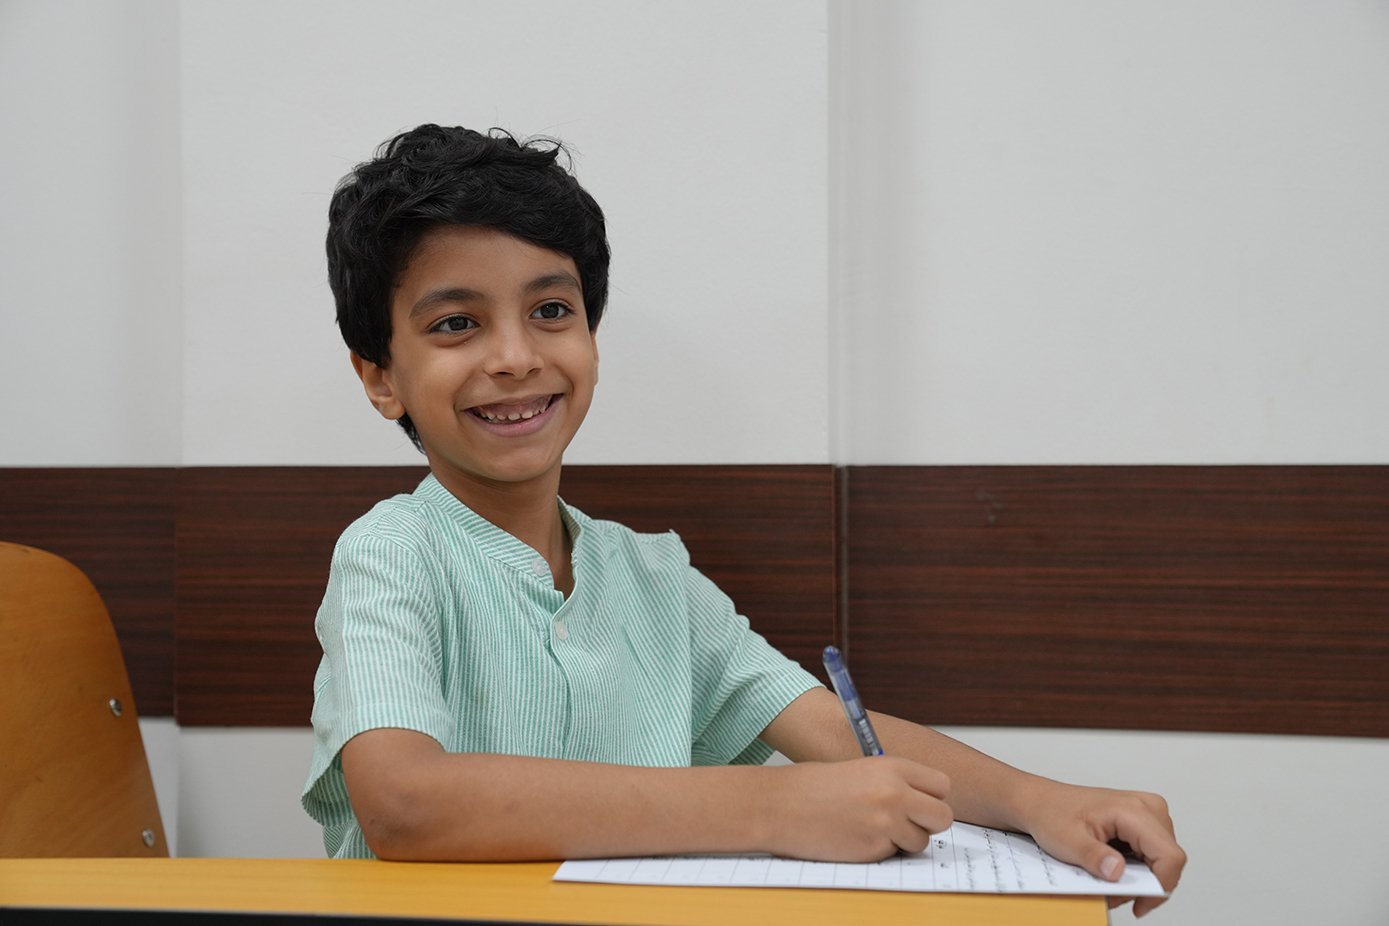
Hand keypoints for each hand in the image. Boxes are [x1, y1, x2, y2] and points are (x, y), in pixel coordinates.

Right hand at [765, 756, 952, 861]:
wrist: (777, 805)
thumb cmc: (811, 786)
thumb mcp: (860, 769)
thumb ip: (893, 781)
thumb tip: (921, 800)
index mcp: (892, 767)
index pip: (942, 785)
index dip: (932, 796)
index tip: (919, 801)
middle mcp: (894, 794)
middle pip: (943, 816)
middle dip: (928, 822)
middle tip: (906, 821)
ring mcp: (885, 824)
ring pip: (920, 841)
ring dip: (903, 840)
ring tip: (872, 828)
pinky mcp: (872, 850)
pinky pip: (893, 854)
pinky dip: (880, 850)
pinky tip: (855, 837)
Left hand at [1016, 780, 1184, 916]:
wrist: (1040, 801)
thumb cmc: (1051, 814)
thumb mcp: (1068, 841)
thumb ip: (1094, 857)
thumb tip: (1118, 872)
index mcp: (1134, 810)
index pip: (1170, 856)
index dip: (1161, 886)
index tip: (1139, 904)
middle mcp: (1147, 808)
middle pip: (1168, 860)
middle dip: (1145, 885)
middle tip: (1111, 894)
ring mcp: (1147, 813)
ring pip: (1162, 859)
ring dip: (1139, 878)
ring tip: (1107, 882)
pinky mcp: (1142, 821)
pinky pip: (1152, 853)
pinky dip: (1136, 869)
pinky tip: (1111, 870)